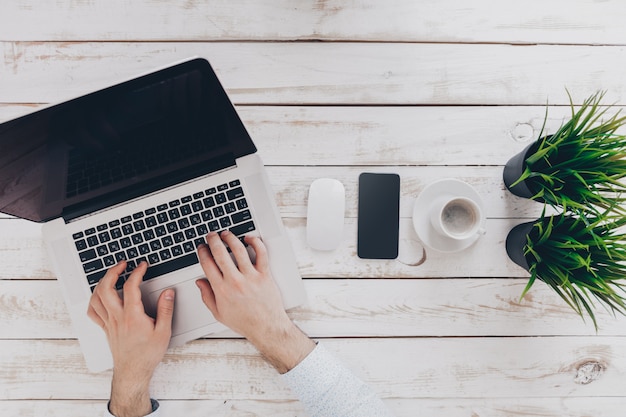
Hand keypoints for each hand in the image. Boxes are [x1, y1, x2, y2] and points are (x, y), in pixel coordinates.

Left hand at [87, 261, 174, 416]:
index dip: (136, 272)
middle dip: (112, 271)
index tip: (142, 265)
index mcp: (132, 316)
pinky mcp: (105, 329)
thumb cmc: (147, 355)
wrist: (133, 372)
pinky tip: (99, 296)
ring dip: (101, 283)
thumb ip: (166, 310)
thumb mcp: (164, 332)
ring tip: (110, 275)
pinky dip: (93, 300)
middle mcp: (117, 318)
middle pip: (106, 288)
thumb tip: (168, 293)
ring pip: (96, 298)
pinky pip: (93, 312)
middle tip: (122, 264)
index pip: (130, 287)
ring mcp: (109, 323)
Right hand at [196, 231, 314, 372]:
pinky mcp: (264, 275)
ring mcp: (250, 276)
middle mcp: (235, 281)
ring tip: (227, 234)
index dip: (202, 252)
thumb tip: (200, 282)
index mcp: (221, 289)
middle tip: (211, 235)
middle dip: (213, 240)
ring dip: (231, 238)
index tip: (202, 247)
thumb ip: (207, 296)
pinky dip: (255, 242)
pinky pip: (261, 253)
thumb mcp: (219, 313)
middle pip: (220, 253)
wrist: (266, 327)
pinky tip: (249, 238)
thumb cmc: (244, 321)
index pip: (207, 264)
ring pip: (239, 250)